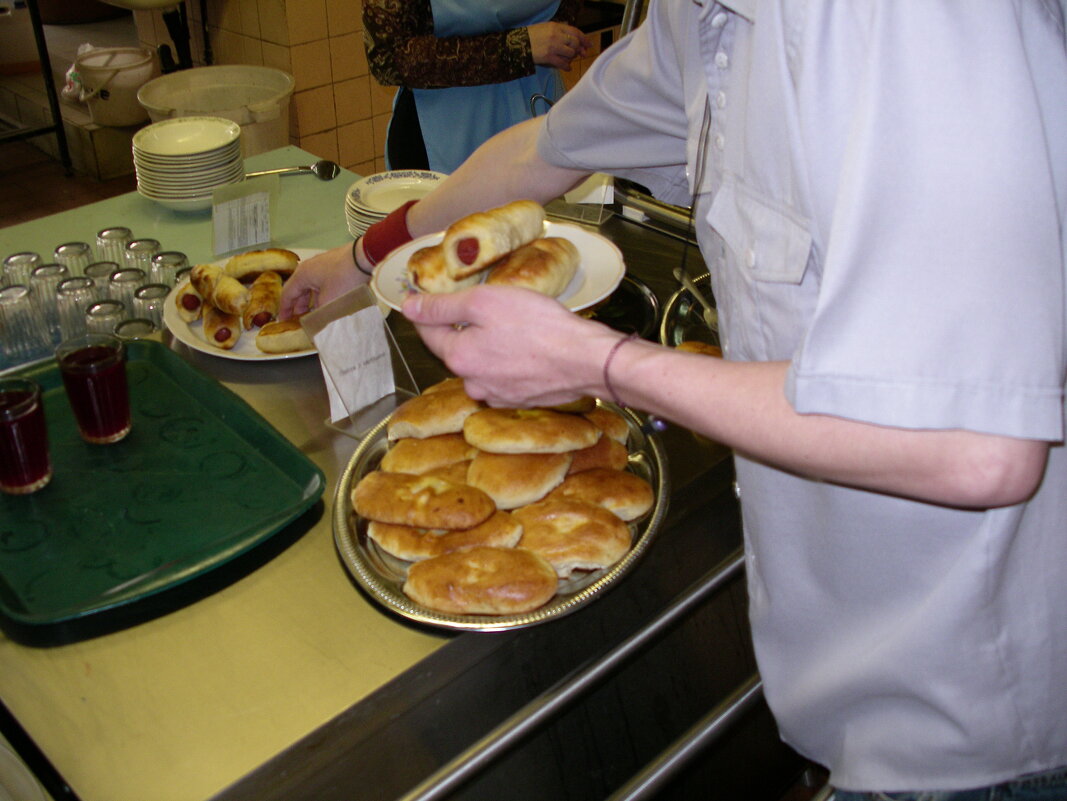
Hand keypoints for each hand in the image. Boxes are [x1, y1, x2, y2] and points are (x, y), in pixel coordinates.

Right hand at [278, 241, 368, 318]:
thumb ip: (320, 313)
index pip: (288, 294)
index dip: (284, 309)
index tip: (283, 321)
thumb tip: (317, 323)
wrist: (365, 257)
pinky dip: (323, 295)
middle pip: (300, 290)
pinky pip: (324, 283)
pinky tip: (330, 304)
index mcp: (302, 274)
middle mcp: (310, 267)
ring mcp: (323, 265)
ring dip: (313, 301)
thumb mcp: (329, 301)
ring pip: (313, 287)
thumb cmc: (344, 278)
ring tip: (316, 315)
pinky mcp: (336, 265)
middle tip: (300, 320)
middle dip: (299, 306)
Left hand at [401, 284, 614, 406]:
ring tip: (512, 327)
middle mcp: (472, 382)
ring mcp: (497, 395)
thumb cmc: (538, 327)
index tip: (427, 296)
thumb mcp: (484, 302)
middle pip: (457, 348)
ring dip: (489, 346)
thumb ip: (442, 306)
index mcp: (458, 357)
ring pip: (482, 363)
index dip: (427, 310)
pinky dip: (509, 361)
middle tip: (486, 306)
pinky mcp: (520, 400)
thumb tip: (409, 306)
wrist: (585, 360)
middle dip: (466, 328)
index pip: (429, 331)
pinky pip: (504, 375)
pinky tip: (527, 347)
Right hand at [527, 22, 590, 70]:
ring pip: (570, 54)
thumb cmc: (531, 35)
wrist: (518, 43)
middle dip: (579, 50)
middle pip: (575, 43)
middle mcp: (556, 35)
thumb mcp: (546, 27)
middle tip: (580, 54)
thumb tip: (571, 38)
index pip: (575, 32)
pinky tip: (567, 68)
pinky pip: (562, 63)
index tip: (589, 45)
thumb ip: (559, 31)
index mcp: (556, 26)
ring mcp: (553, 46)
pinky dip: (567, 66)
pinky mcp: (548, 57)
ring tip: (568, 59)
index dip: (584, 39)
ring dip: (571, 58)